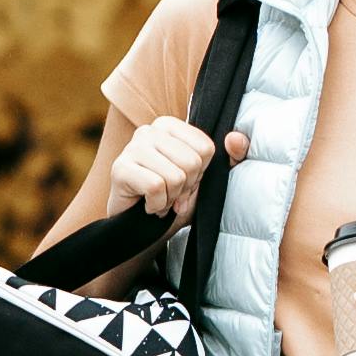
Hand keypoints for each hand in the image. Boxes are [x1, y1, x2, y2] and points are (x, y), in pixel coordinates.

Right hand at [113, 111, 242, 217]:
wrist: (140, 228)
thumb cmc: (173, 199)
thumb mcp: (206, 179)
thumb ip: (229, 158)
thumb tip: (236, 139)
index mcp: (171, 126)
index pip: (206, 149)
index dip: (200, 175)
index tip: (185, 182)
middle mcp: (149, 130)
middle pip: (191, 163)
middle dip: (185, 188)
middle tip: (171, 194)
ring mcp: (132, 147)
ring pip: (174, 177)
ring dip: (170, 199)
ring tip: (159, 199)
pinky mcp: (120, 168)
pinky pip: (155, 187)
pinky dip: (156, 205)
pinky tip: (148, 205)